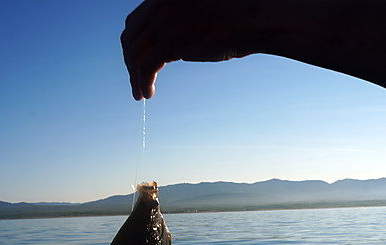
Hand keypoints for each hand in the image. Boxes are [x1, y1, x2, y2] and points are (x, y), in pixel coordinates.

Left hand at [121, 0, 255, 99]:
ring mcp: (164, 21)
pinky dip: (142, 82)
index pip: (135, 21)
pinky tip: (147, 94)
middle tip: (134, 79)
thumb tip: (169, 52)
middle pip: (131, 37)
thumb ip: (180, 26)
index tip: (136, 61)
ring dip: (134, 76)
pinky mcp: (170, 41)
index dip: (132, 44)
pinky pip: (146, 66)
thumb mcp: (201, 15)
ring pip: (135, 53)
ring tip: (139, 93)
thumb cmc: (237, 21)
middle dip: (129, 61)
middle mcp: (160, 4)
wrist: (256, 20)